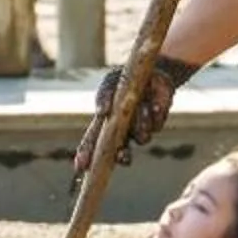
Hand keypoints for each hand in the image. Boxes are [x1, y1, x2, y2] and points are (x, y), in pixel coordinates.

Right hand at [73, 54, 198, 175]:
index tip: (81, 166)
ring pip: (141, 137)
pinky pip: (156, 124)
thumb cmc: (124, 79)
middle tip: (123, 158)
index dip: (86, 154)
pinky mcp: (157, 123)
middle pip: (118, 151)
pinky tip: (155, 104)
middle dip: (121, 155)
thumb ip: (104, 96)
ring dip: (141, 124)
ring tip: (144, 106)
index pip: (92, 141)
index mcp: (104, 123)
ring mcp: (139, 129)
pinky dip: (156, 113)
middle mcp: (122, 131)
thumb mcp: (110, 83)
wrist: (152, 71)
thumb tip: (102, 112)